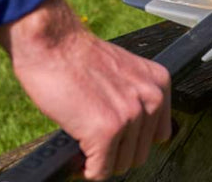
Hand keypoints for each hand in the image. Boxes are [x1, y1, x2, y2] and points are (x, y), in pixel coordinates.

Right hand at [0, 0, 170, 179]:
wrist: (53, 42)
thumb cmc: (77, 57)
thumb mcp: (122, 73)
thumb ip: (134, 98)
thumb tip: (131, 133)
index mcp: (158, 84)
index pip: (158, 135)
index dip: (131, 139)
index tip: (114, 137)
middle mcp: (151, 99)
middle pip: (139, 153)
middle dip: (115, 151)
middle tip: (92, 139)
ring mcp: (130, 116)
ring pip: (120, 165)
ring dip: (100, 159)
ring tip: (83, 139)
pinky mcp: (106, 131)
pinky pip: (100, 171)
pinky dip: (86, 169)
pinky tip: (77, 153)